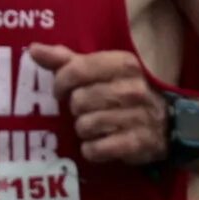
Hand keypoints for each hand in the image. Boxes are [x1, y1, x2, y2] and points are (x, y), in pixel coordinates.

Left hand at [28, 44, 164, 165]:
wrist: (165, 123)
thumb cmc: (122, 92)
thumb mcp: (100, 70)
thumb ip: (66, 60)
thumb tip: (33, 49)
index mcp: (123, 64)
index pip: (76, 69)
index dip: (60, 82)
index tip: (60, 91)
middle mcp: (132, 88)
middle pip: (78, 101)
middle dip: (77, 109)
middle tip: (87, 110)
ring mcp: (137, 117)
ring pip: (85, 126)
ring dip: (84, 130)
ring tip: (96, 127)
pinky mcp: (137, 143)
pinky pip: (95, 149)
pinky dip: (92, 150)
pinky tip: (100, 143)